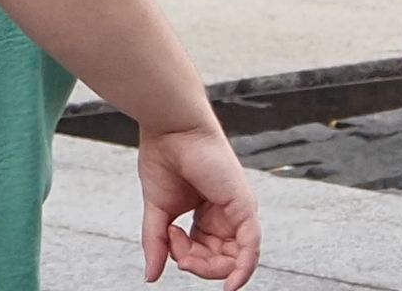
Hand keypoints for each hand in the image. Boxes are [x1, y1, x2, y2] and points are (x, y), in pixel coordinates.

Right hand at [132, 115, 260, 282]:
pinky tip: (230, 284)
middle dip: (199, 266)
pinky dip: (242, 270)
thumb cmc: (163, 155)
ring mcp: (238, 212)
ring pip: (235, 258)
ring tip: (185, 254)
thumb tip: (151, 276)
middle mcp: (226, 216)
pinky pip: (250, 248)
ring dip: (210, 267)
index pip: (205, 252)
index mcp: (208, 215)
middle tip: (179, 256)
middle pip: (221, 259)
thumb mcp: (158, 210)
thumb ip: (157, 242)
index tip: (169, 243)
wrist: (170, 127)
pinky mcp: (244, 207)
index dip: (187, 258)